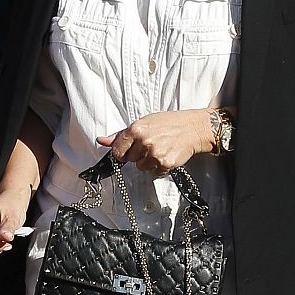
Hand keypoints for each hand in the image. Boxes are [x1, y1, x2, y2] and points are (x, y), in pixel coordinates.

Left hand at [95, 109, 215, 174]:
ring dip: (148, 162)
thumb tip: (102, 140)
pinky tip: (165, 155)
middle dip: (137, 155)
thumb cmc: (168, 123)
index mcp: (136, 129)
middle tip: (150, 145)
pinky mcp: (164, 163)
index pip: (117, 151)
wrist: (192, 128)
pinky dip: (159, 167)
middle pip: (130, 160)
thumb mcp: (143, 122)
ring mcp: (154, 153)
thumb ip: (120, 134)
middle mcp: (144, 141)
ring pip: (141, 167)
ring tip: (159, 149)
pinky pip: (154, 172)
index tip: (129, 150)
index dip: (123, 152)